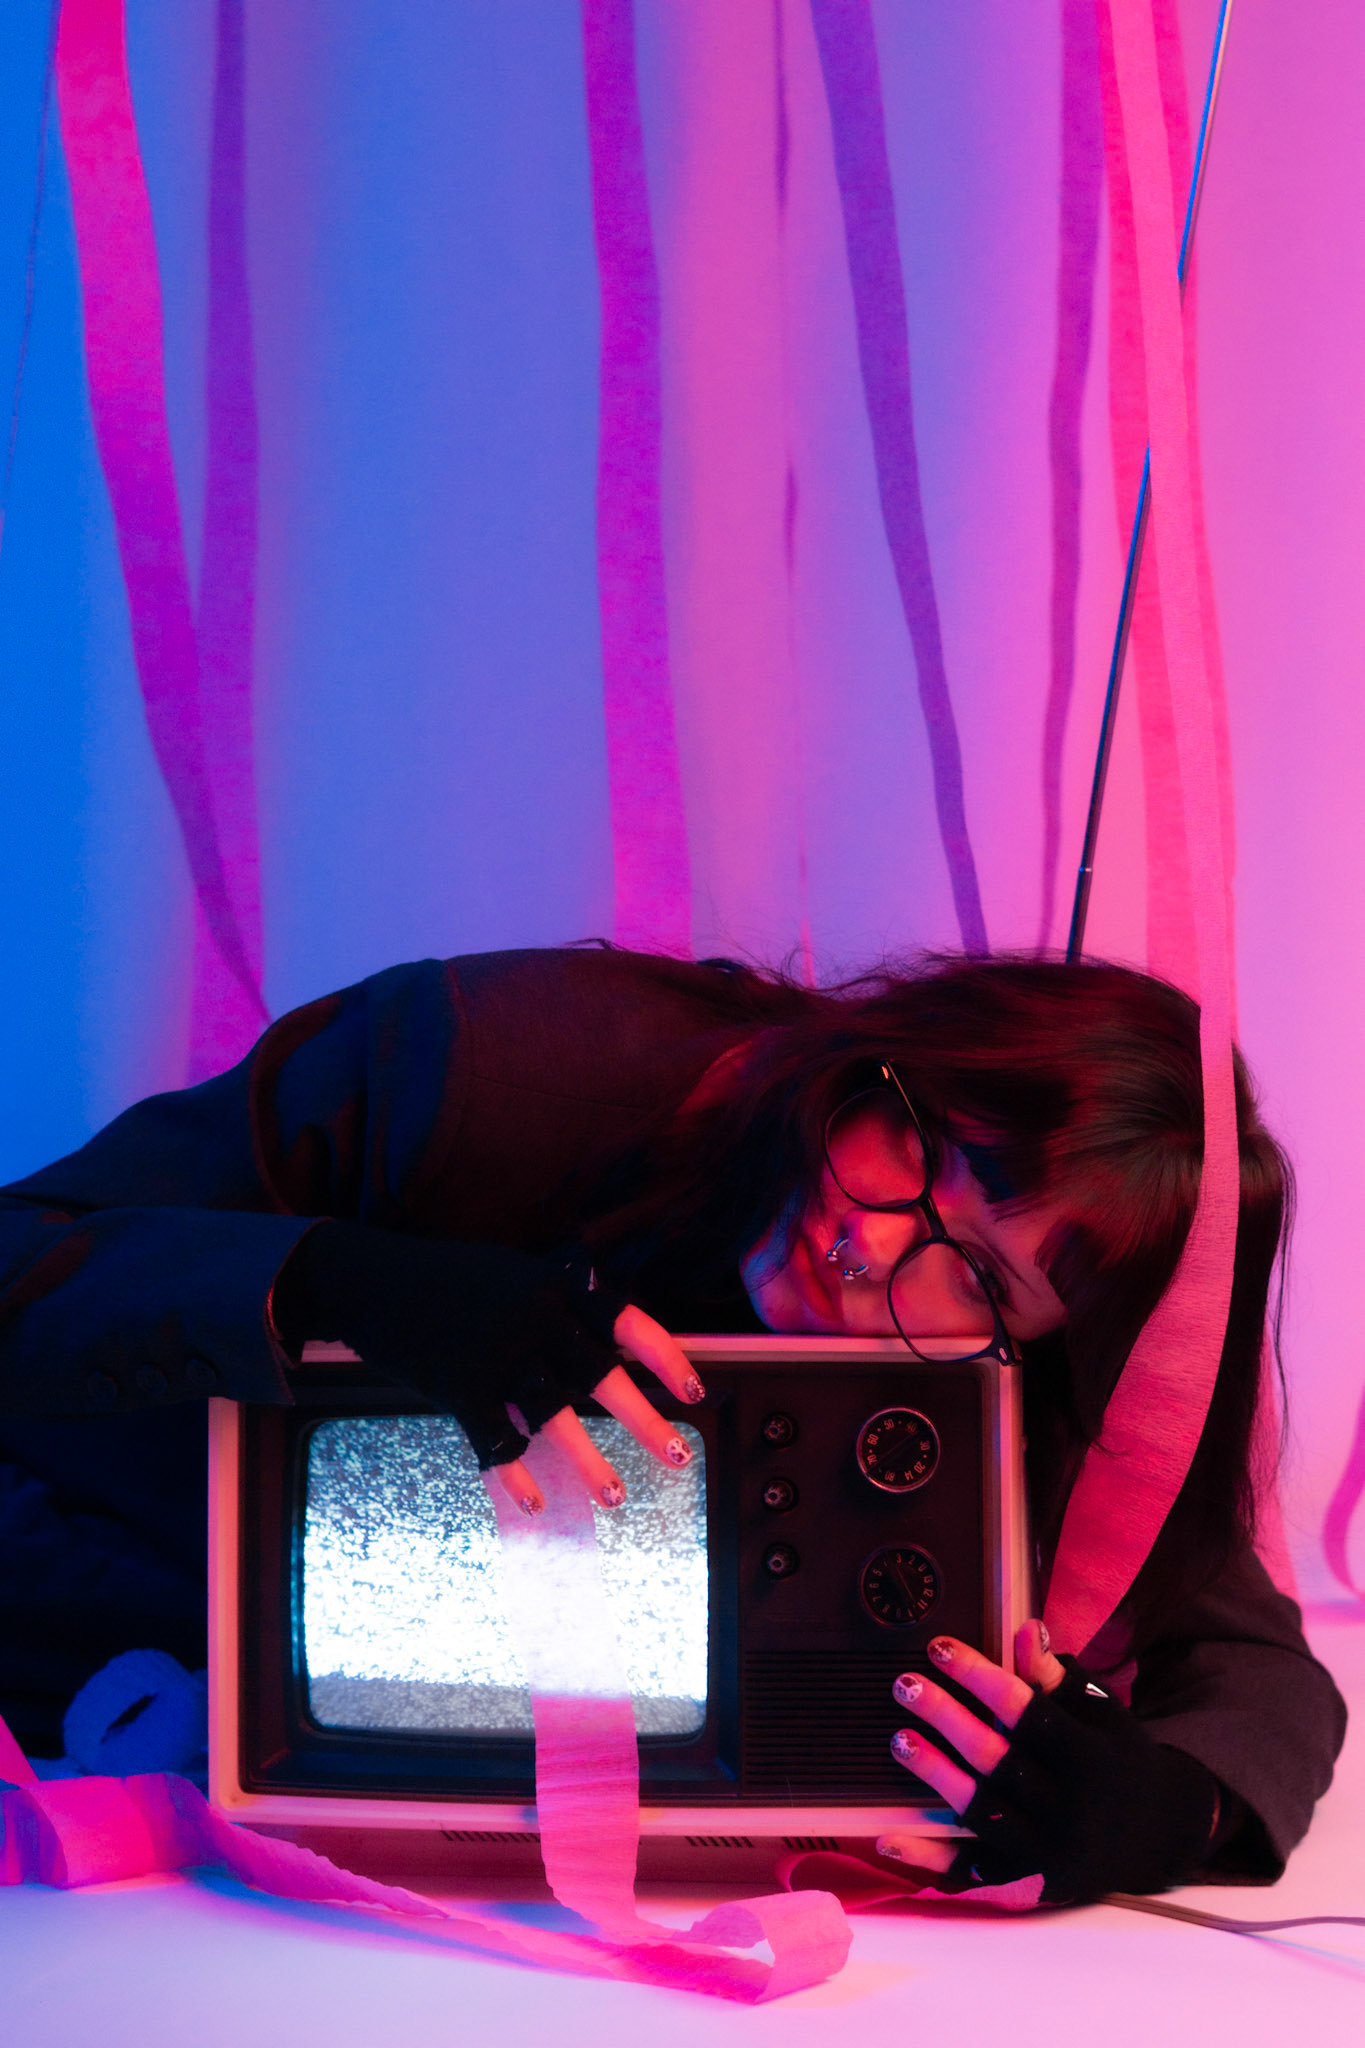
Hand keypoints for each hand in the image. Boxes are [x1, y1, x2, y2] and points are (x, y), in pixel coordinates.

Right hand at [273, 1224, 705, 1511]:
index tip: (695, 1393)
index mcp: (552, 1287)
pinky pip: (497, 1440)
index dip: (665, 1357)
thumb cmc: (446, 1281)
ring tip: (617, 1497)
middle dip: (643, 1420)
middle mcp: (531, 1317)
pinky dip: (516, 1475)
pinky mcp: (457, 1385)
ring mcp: (494, 1352)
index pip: (624, 1320)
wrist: (370, 1278)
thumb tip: (602, 1334)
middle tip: (678, 1455)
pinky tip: (536, 1504)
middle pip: (598, 1375)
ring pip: (554, 1416)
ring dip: (590, 1462)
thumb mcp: (510, 1274)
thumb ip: (554, 1302)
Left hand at [877, 1622, 1220, 1902]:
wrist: (1157, 1835)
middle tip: (905, 1685)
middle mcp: (1070, 1810)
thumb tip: (1025, 1630)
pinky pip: (972, 1872)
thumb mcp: (1101, 1713)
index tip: (938, 1648)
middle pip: (998, 1759)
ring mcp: (1048, 1853)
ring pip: (982, 1812)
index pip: (1026, 1711)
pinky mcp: (1029, 1885)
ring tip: (900, 1740)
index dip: (980, 1677)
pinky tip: (889, 1837)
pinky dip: (930, 1857)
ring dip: (937, 1776)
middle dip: (947, 1719)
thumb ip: (1057, 1678)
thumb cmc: (1118, 1759)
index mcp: (1090, 1759)